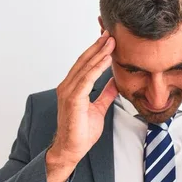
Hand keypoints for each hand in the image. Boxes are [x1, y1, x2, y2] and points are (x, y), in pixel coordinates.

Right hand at [49, 31, 118, 165]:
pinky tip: (106, 59)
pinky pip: (86, 79)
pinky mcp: (73, 99)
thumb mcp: (99, 108)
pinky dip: (97, 68)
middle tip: (110, 32)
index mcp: (73, 87)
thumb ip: (105, 94)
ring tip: (111, 41)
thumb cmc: (81, 131)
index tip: (108, 39)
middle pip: (84, 61)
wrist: (72, 149)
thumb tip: (114, 82)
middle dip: (98, 46)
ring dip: (99, 53)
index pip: (85, 64)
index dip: (97, 50)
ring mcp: (68, 92)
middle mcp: (67, 86)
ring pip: (85, 67)